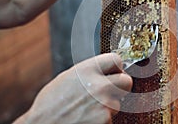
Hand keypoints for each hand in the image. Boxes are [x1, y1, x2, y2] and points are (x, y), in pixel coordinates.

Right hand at [14, 53, 131, 123]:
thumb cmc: (51, 104)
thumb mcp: (67, 78)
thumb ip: (89, 72)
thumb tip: (106, 70)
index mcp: (88, 70)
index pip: (116, 59)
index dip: (117, 67)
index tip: (115, 72)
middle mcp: (99, 85)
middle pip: (127, 81)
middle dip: (122, 86)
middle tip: (112, 90)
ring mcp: (103, 104)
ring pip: (117, 102)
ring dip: (108, 106)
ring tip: (88, 108)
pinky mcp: (105, 119)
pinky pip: (110, 117)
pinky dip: (101, 118)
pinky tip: (87, 118)